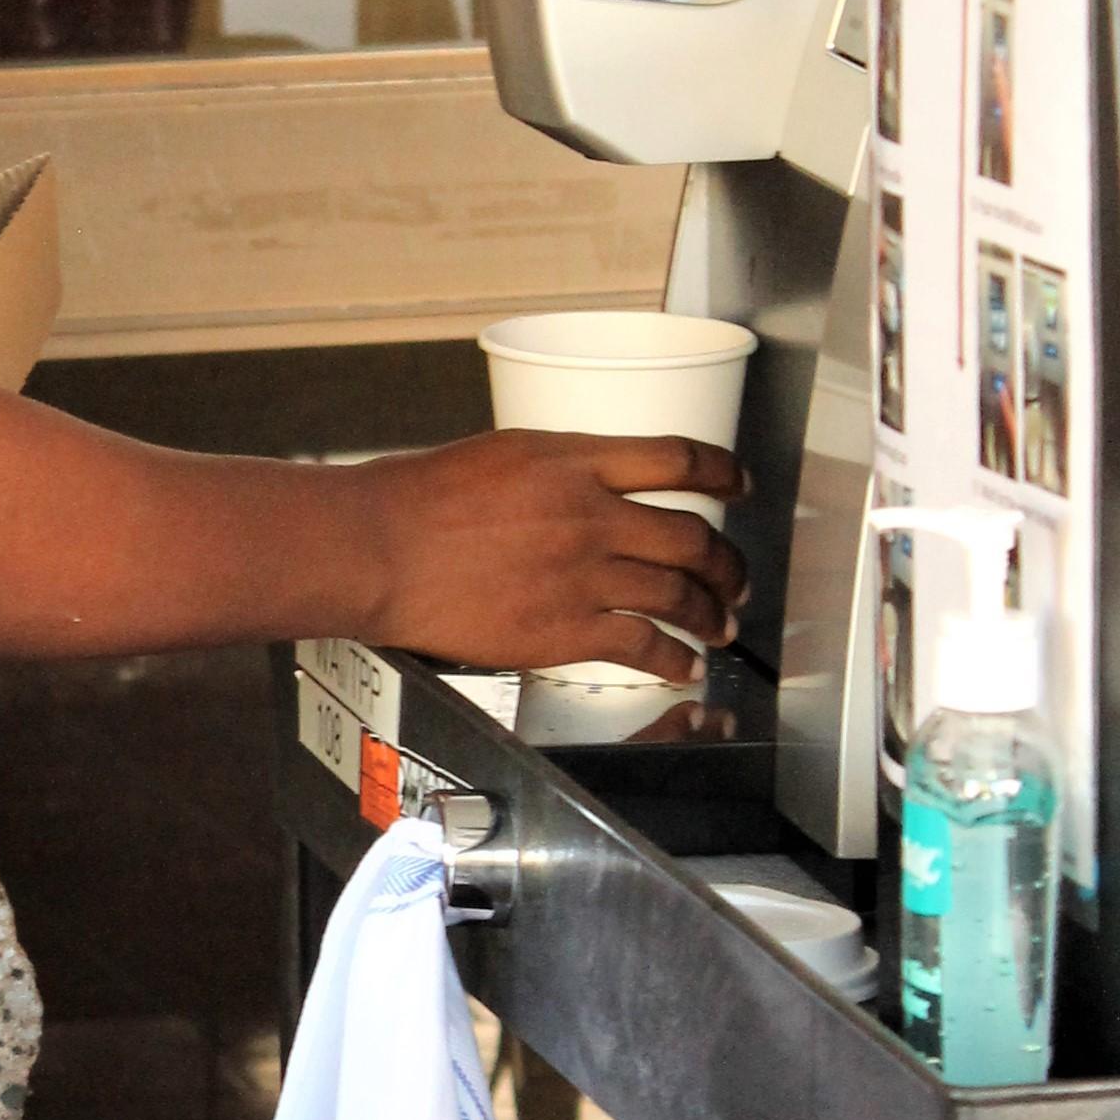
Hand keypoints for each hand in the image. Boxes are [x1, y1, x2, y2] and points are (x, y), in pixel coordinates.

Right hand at [362, 429, 746, 682]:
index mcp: (573, 461)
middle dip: (726, 562)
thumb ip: (554, 469)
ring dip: (710, 613)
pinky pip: (644, 646)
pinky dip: (673, 659)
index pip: (676, 458)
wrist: (380, 548)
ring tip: (720, 624)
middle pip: (692, 536)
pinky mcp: (565, 630)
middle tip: (736, 576)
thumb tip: (582, 485)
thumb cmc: (417, 497)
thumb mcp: (500, 453)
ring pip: (678, 594)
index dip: (722, 473)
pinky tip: (683, 666)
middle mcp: (591, 515)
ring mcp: (582, 575)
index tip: (739, 484)